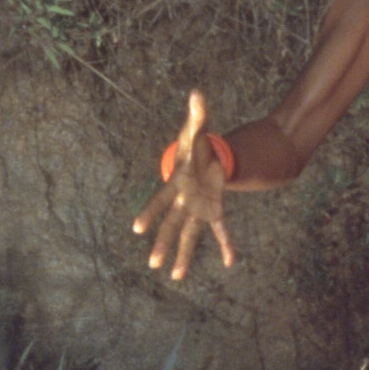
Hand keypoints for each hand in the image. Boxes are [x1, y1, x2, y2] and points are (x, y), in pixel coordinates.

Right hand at [133, 90, 235, 282]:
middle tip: (152, 263)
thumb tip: (197, 93)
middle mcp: (184, 201)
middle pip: (172, 225)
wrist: (205, 156)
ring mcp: (198, 209)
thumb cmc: (196, 145)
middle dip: (162, 243)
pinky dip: (226, 245)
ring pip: (190, 235)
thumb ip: (198, 114)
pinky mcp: (214, 211)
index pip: (160, 200)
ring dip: (183, 255)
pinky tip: (231, 261)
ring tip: (176, 276)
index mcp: (177, 184)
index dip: (150, 213)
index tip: (137, 228)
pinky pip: (220, 230)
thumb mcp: (197, 129)